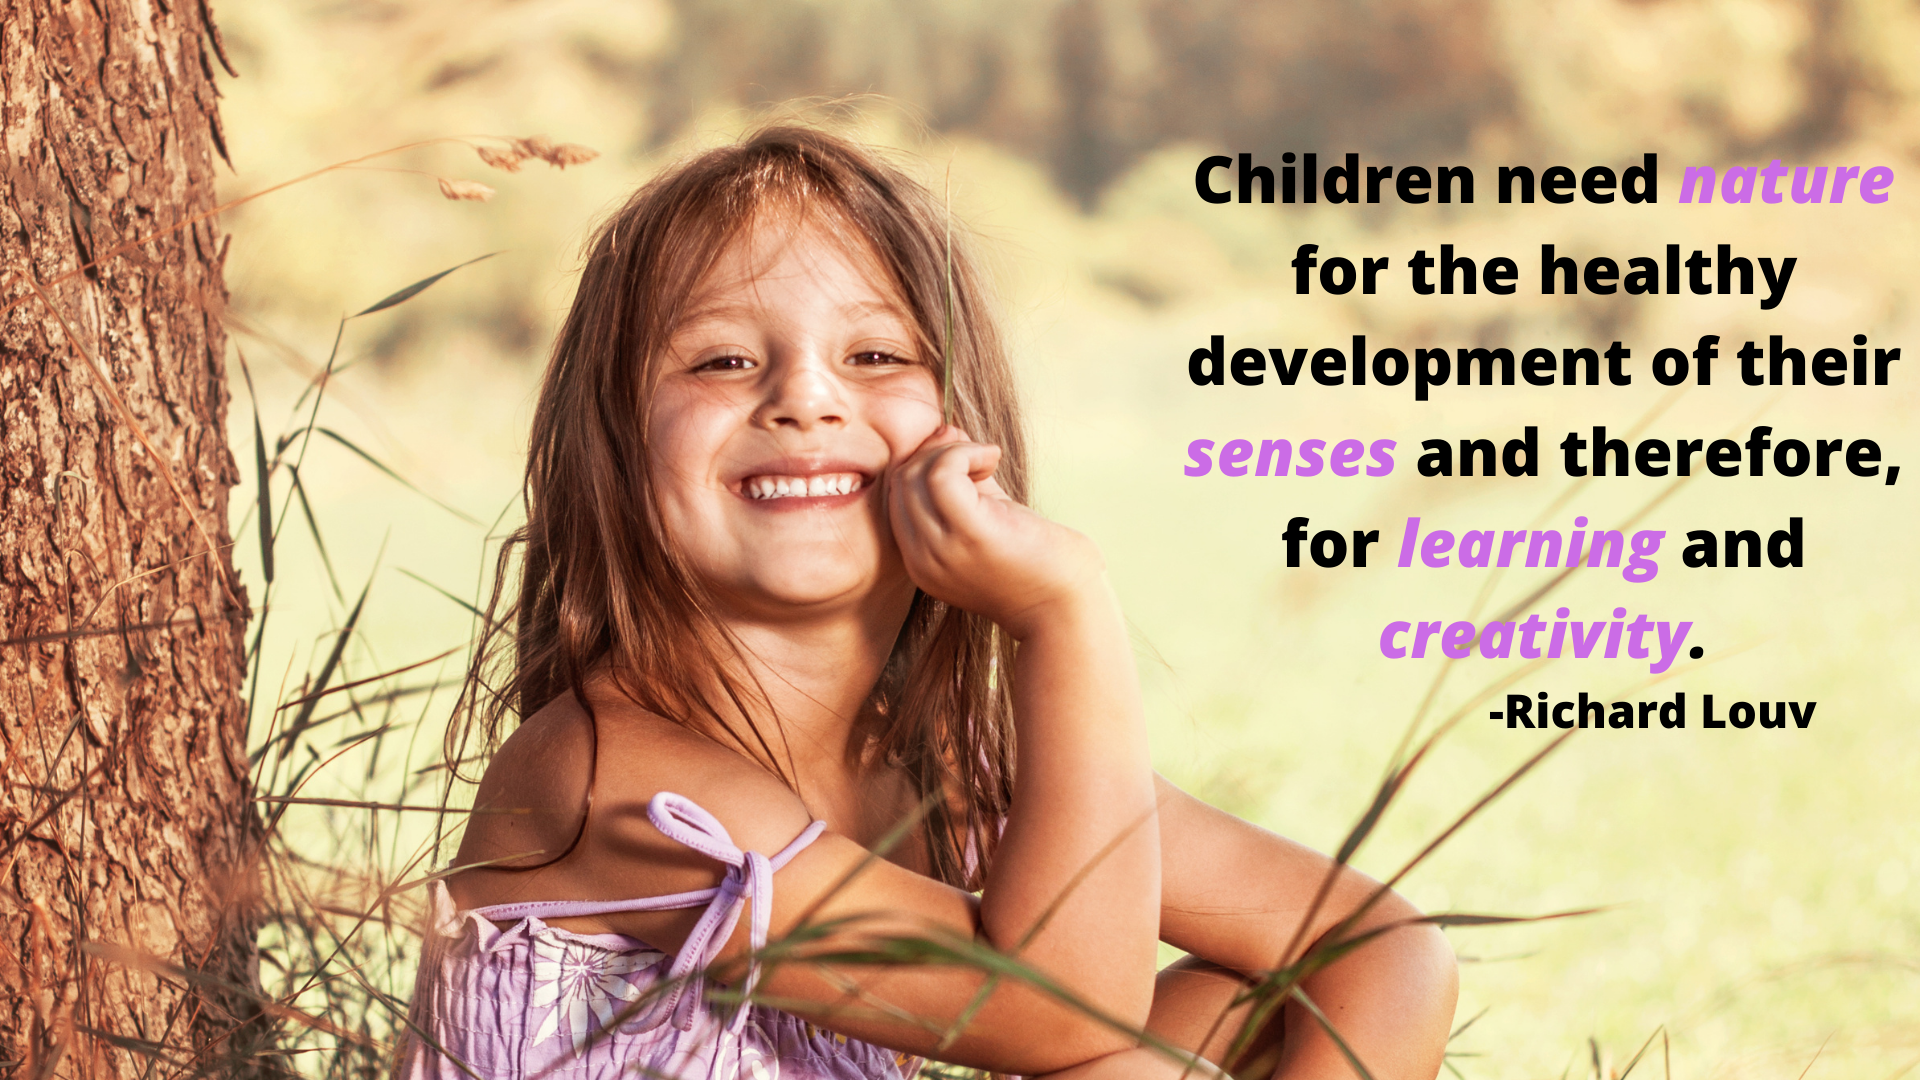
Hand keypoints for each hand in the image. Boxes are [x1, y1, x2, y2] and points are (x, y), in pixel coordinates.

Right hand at [885, 426, 1105, 638]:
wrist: (1065, 609)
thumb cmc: (1034, 563)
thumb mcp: (984, 518)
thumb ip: (960, 481)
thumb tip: (946, 431)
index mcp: (919, 561)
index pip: (895, 494)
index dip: (922, 462)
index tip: (961, 452)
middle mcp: (922, 560)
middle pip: (901, 481)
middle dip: (935, 452)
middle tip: (977, 453)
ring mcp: (941, 550)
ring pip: (917, 474)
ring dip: (953, 451)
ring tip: (987, 460)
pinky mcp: (970, 534)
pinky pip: (943, 475)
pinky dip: (965, 453)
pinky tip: (992, 459)